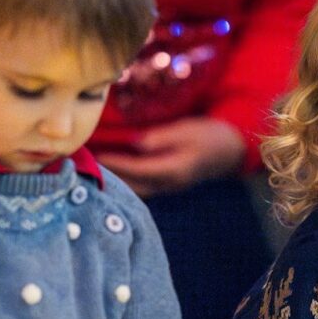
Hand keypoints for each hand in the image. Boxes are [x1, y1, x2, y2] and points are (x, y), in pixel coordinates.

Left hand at [97, 117, 245, 196]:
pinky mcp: (167, 184)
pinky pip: (140, 186)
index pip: (136, 169)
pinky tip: (113, 171)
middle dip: (109, 175)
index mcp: (174, 170)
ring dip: (115, 180)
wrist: (232, 149)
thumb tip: (136, 143)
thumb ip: (161, 138)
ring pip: (134, 189)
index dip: (114, 162)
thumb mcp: (187, 129)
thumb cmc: (210, 135)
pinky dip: (125, 179)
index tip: (94, 154)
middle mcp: (168, 184)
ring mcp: (168, 187)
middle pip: (131, 185)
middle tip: (85, 163)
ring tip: (94, 167)